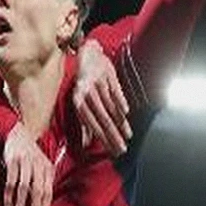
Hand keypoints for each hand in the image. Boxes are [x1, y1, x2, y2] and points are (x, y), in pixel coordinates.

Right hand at [3, 122, 53, 205]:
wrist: (18, 135)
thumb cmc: (30, 158)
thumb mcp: (41, 168)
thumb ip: (42, 186)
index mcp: (48, 170)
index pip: (48, 193)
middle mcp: (39, 166)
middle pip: (38, 192)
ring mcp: (26, 163)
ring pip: (24, 188)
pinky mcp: (13, 161)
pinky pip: (11, 182)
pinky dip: (9, 196)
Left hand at [73, 39, 130, 155]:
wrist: (89, 54)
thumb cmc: (83, 83)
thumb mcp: (80, 101)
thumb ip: (83, 124)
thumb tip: (86, 145)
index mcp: (78, 101)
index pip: (91, 124)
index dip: (101, 138)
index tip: (110, 150)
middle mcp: (87, 92)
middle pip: (102, 118)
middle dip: (112, 135)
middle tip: (121, 148)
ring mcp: (98, 83)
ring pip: (110, 107)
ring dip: (120, 123)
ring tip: (128, 136)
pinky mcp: (108, 75)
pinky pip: (116, 92)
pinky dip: (120, 102)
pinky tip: (126, 114)